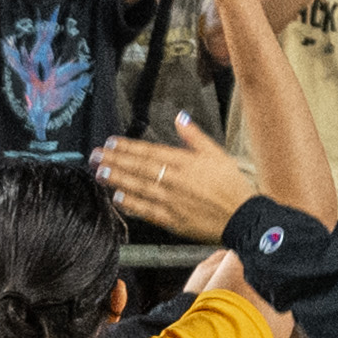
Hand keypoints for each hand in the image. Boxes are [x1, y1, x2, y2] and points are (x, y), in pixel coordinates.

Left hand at [96, 125, 261, 241]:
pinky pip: (147, 210)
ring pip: (139, 188)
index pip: (150, 152)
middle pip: (139, 168)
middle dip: (115, 161)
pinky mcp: (172, 220)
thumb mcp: (217, 154)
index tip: (110, 143)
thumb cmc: (232, 184)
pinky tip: (118, 197)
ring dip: (118, 180)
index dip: (128, 147)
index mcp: (185, 162)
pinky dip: (132, 203)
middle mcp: (175, 180)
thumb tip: (179, 117)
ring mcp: (172, 201)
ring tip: (100, 173)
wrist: (242, 217)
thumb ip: (194, 136)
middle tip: (95, 156)